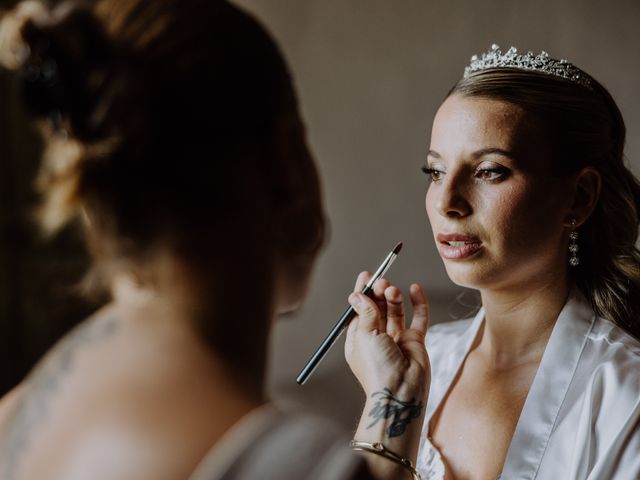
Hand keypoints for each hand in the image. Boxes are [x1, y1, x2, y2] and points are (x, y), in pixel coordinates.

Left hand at [344, 271, 430, 397]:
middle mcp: (377, 338)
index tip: (367, 276)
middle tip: (382, 281)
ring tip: (393, 290)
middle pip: (378, 308)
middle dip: (379, 293)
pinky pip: (418, 318)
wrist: (399, 392)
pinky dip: (418, 303)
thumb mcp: (365, 335)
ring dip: (394, 298)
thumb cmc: (377, 368)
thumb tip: (358, 295)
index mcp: (358, 339)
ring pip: (396, 311)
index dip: (363, 292)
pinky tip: (414, 289)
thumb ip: (365, 312)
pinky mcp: (415, 341)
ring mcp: (397, 339)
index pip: (360, 310)